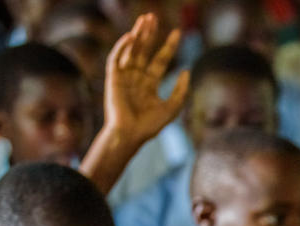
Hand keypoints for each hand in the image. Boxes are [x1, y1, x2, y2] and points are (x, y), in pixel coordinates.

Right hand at [102, 13, 188, 146]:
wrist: (130, 135)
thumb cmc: (149, 126)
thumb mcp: (171, 108)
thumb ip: (180, 91)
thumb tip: (186, 71)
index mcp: (150, 84)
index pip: (160, 59)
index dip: (169, 46)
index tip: (178, 33)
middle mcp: (137, 77)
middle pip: (144, 50)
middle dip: (150, 34)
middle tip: (154, 17)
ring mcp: (124, 76)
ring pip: (131, 50)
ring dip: (137, 34)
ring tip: (145, 19)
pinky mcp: (113, 78)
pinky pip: (116, 58)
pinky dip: (122, 46)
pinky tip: (131, 36)